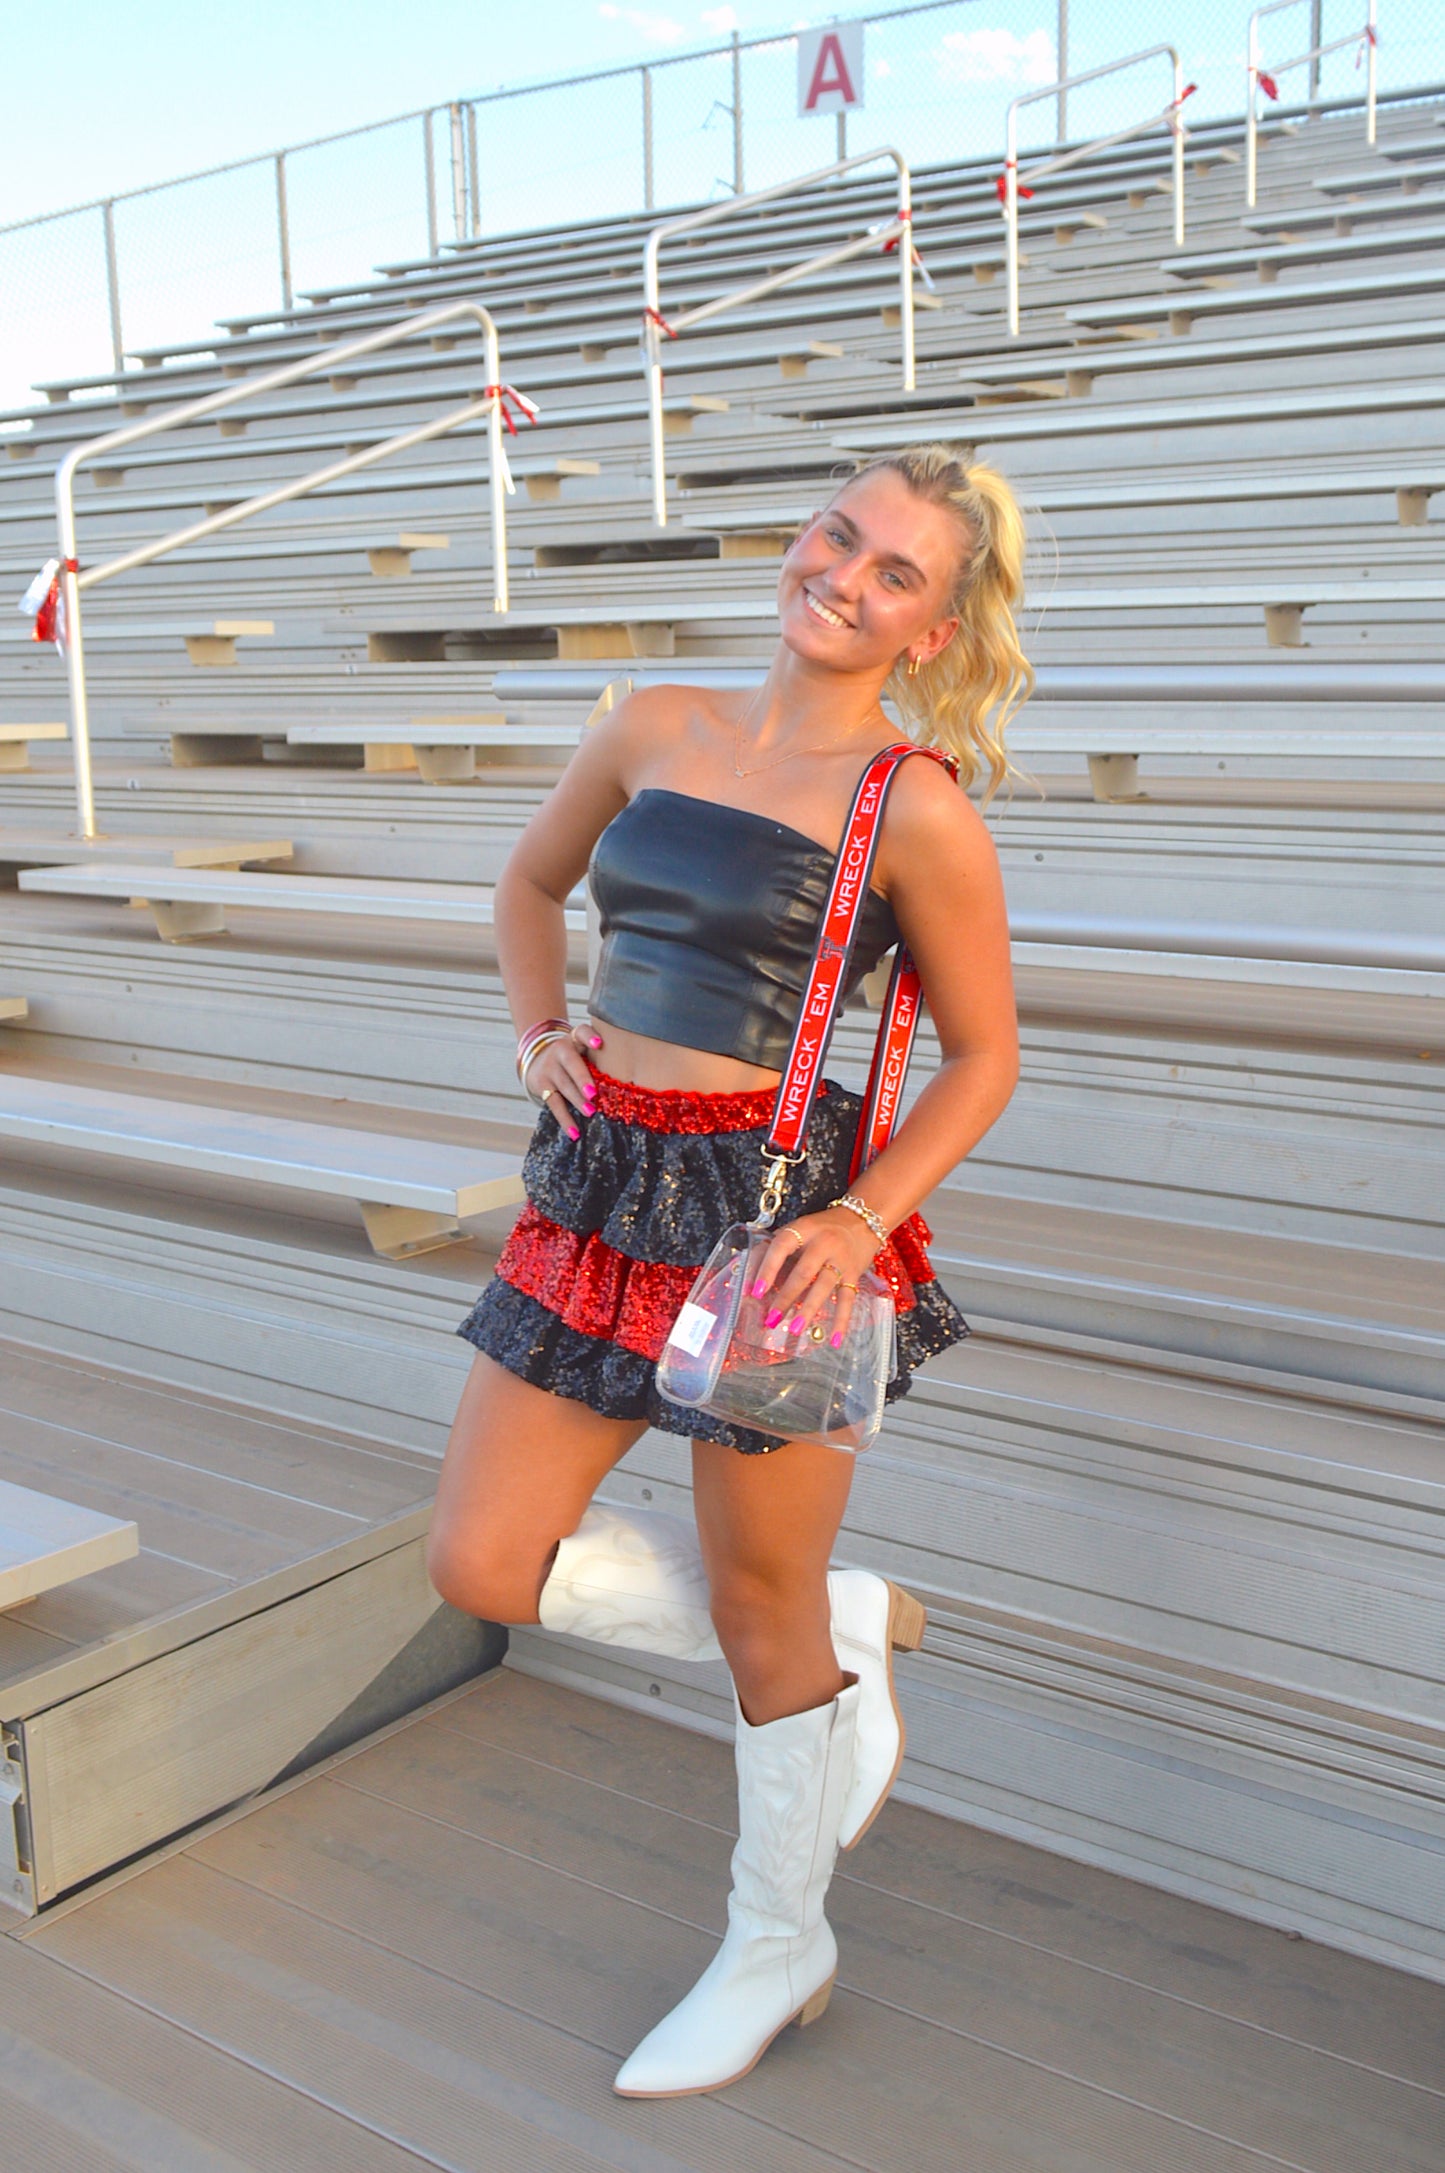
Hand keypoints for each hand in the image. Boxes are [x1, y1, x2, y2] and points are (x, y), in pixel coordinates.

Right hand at [528, 1023, 602, 1139]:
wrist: (537, 1056)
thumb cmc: (572, 1055)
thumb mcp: (582, 1047)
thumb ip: (600, 1055)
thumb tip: (633, 1076)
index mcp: (574, 1039)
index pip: (581, 1032)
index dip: (589, 1037)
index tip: (599, 1043)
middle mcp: (560, 1051)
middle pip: (571, 1064)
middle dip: (582, 1078)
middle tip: (593, 1093)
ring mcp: (549, 1069)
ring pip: (563, 1085)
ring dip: (576, 1100)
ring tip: (590, 1112)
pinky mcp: (541, 1086)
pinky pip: (554, 1104)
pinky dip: (565, 1120)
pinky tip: (575, 1133)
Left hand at [748, 1207, 880, 1349]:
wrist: (863, 1219)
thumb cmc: (821, 1228)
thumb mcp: (798, 1229)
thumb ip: (775, 1249)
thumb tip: (749, 1276)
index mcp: (804, 1229)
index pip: (781, 1247)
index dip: (767, 1268)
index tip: (756, 1291)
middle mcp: (823, 1243)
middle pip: (803, 1272)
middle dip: (785, 1297)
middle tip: (771, 1318)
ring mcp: (841, 1259)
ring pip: (824, 1286)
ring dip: (808, 1310)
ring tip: (794, 1329)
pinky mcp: (855, 1274)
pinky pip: (848, 1299)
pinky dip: (842, 1321)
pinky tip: (835, 1340)